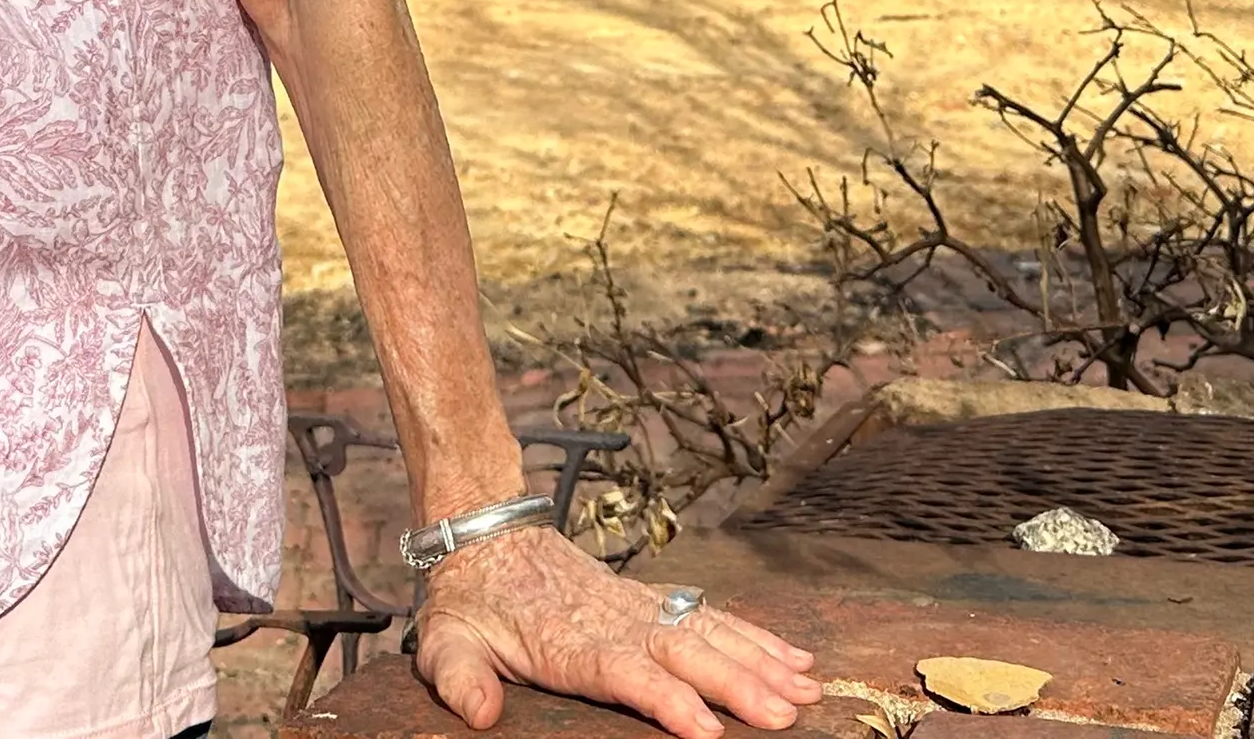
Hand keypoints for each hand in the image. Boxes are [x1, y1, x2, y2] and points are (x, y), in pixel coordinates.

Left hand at [413, 530, 819, 736]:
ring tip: (808, 689)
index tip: (707, 727)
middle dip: (737, 683)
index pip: (626, 671)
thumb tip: (478, 715)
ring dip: (760, 660)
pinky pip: (711, 616)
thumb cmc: (469, 600)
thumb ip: (459, 678)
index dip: (668, 699)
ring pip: (710, 631)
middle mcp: (615, 620)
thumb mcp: (445, 640)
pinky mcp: (652, 601)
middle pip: (685, 651)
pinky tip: (794, 657)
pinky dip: (756, 636)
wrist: (488, 533)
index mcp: (569, 640)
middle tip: (784, 715)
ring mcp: (639, 607)